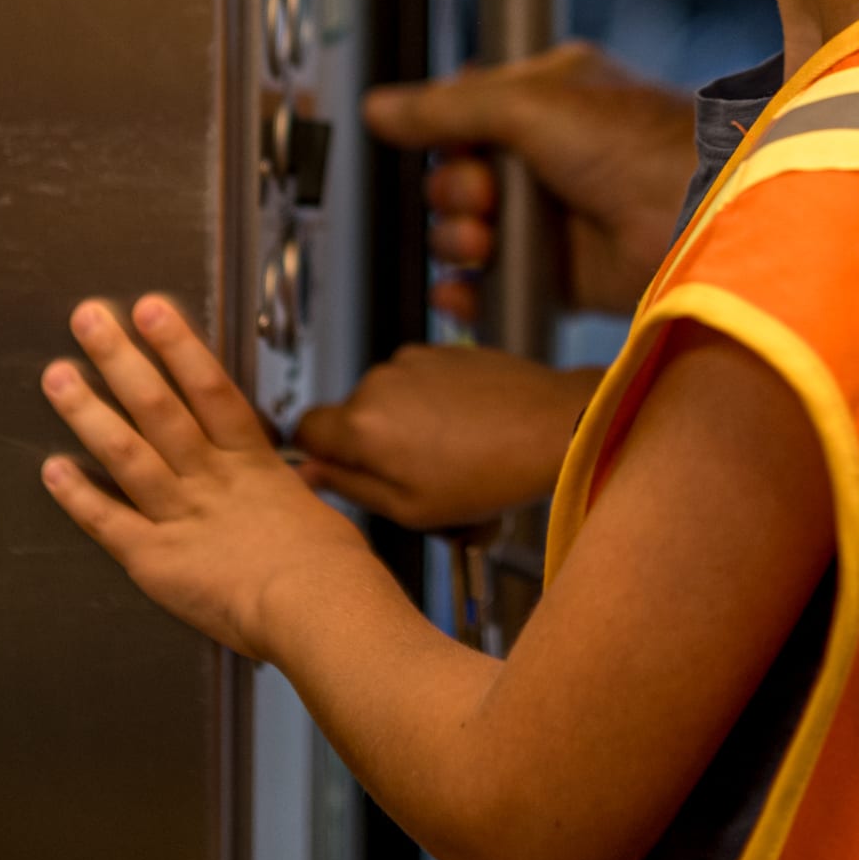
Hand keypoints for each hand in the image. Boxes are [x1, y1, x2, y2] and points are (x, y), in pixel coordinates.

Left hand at [40, 294, 375, 656]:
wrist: (319, 610)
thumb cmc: (332, 574)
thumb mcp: (316, 515)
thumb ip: (288, 498)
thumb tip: (292, 491)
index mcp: (252, 464)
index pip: (210, 387)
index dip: (177, 345)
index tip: (150, 310)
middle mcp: (211, 480)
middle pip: (158, 406)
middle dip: (120, 359)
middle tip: (88, 320)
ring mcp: (181, 516)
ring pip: (126, 453)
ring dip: (88, 412)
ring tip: (58, 377)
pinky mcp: (157, 561)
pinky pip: (109, 522)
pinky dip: (77, 497)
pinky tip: (53, 469)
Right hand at [294, 345, 603, 530]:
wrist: (554, 428)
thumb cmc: (491, 476)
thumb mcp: (411, 508)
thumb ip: (350, 487)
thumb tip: (311, 473)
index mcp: (361, 424)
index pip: (304, 430)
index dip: (321, 455)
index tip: (344, 472)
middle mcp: (380, 381)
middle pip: (351, 416)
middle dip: (372, 445)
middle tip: (416, 478)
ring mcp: (414, 360)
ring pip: (388, 399)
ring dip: (406, 425)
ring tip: (452, 457)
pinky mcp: (445, 350)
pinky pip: (420, 381)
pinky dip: (434, 404)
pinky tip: (469, 431)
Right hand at [365, 42, 699, 314]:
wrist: (702, 216)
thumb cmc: (642, 143)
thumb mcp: (530, 104)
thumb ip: (447, 108)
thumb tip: (380, 107)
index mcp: (548, 97)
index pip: (466, 112)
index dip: (446, 133)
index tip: (447, 144)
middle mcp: (550, 155)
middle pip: (456, 176)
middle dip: (454, 191)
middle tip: (482, 196)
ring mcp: (555, 217)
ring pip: (467, 232)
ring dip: (457, 240)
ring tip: (484, 241)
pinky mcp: (562, 275)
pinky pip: (494, 285)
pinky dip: (470, 292)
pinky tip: (464, 291)